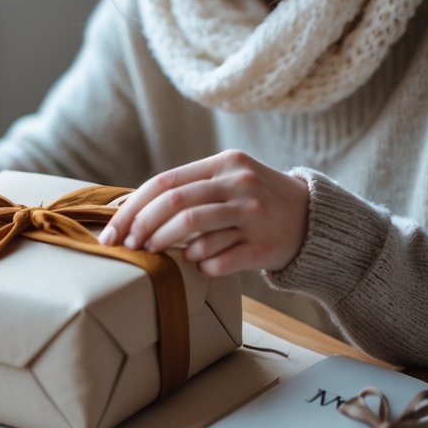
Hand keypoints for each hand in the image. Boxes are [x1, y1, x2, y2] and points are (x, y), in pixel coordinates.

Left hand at [98, 150, 309, 275]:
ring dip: (165, 244)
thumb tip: (132, 210)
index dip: (133, 208)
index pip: (165, 182)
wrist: (313, 218)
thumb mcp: (228, 179)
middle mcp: (240, 184)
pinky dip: (200, 263)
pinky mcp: (265, 246)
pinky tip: (196, 264)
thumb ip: (189, 188)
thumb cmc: (257, 199)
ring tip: (152, 253)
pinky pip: (220, 259)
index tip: (113, 230)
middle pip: (175, 204)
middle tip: (127, 246)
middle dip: (142, 227)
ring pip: (194, 228)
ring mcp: (254, 215)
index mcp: (225, 163)